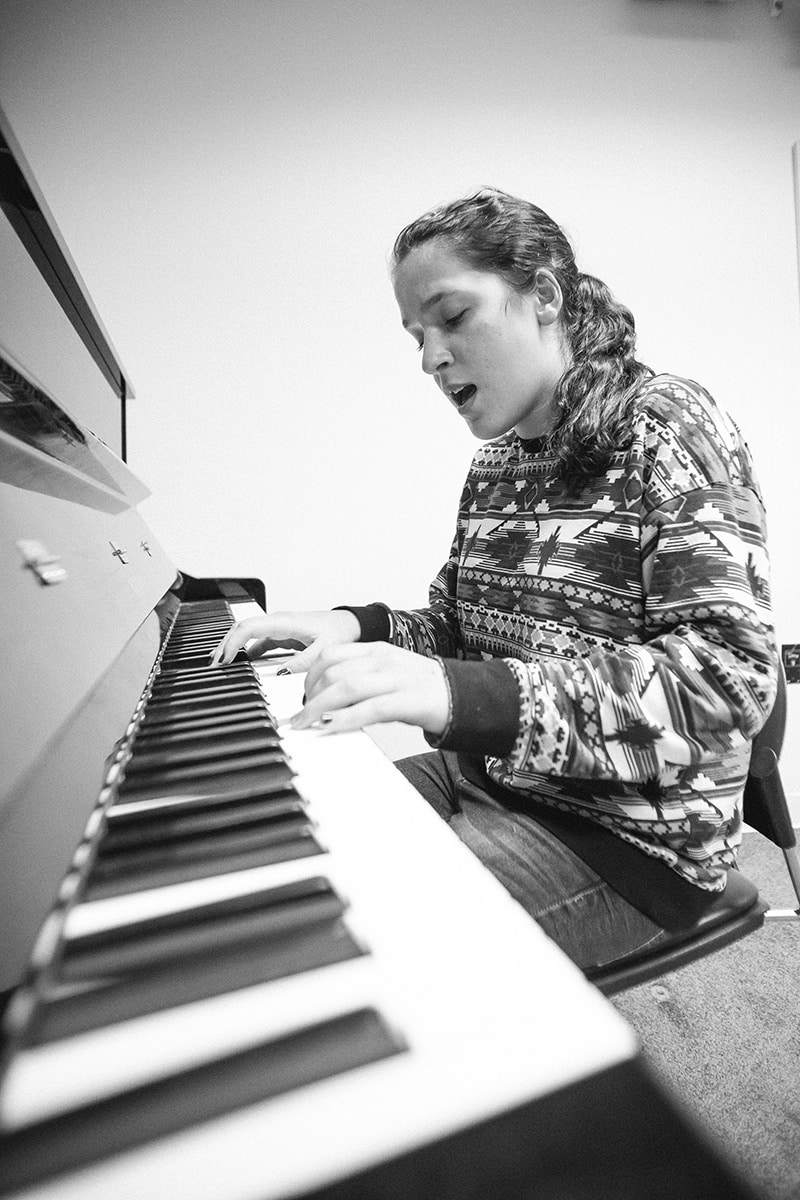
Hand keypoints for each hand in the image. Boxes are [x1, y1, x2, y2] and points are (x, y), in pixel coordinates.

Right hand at [210, 609, 360, 667]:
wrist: (351, 624)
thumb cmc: (340, 632)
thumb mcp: (325, 650)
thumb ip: (304, 662)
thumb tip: (280, 672)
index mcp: (285, 622)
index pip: (249, 627)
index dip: (232, 642)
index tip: (223, 659)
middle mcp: (278, 623)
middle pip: (242, 629)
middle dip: (224, 644)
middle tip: (213, 664)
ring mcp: (278, 629)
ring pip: (247, 635)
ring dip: (232, 647)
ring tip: (220, 664)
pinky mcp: (281, 636)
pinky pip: (257, 641)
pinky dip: (245, 651)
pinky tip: (239, 663)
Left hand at [290, 642, 449, 736]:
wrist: (461, 696)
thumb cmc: (421, 689)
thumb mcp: (385, 674)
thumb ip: (358, 678)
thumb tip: (324, 698)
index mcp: (376, 650)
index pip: (330, 654)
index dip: (308, 676)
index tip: (300, 696)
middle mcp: (384, 660)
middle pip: (333, 672)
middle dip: (309, 696)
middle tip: (302, 716)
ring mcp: (397, 678)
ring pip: (346, 687)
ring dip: (319, 708)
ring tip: (307, 724)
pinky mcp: (409, 700)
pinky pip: (370, 708)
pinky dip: (345, 718)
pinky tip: (331, 727)